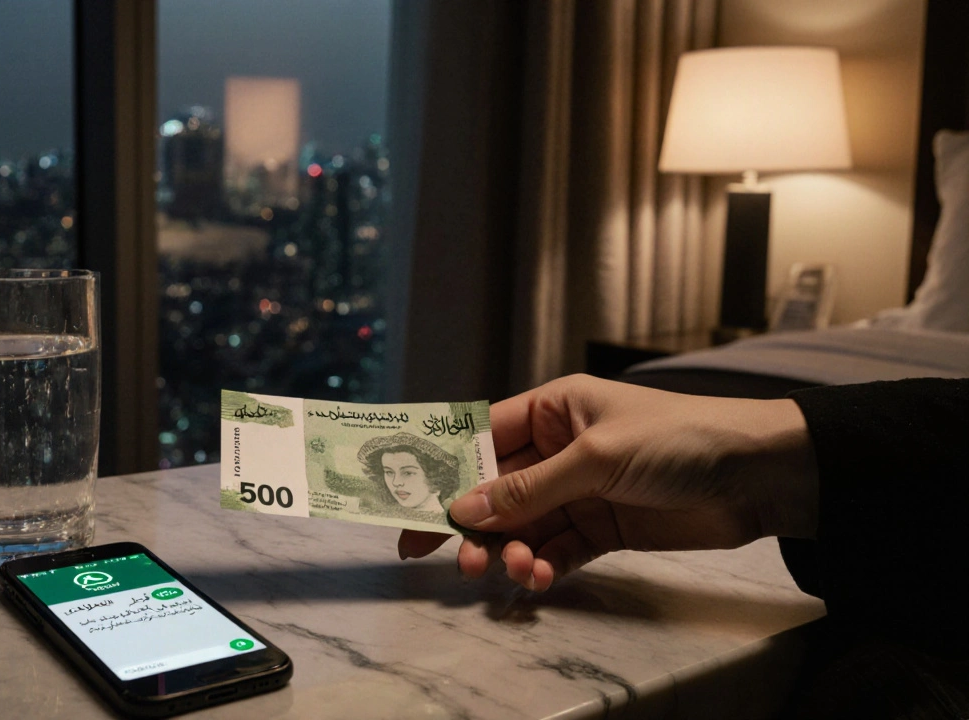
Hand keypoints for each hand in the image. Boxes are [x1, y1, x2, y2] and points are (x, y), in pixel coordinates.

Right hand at [397, 374, 817, 591]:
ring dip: (509, 551)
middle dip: (474, 524)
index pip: (481, 439)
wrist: (762, 475)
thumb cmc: (679, 439)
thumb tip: (461, 510)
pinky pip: (556, 548)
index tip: (407, 505)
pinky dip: (542, 566)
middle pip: (495, 490)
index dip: (443, 471)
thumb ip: (529, 488)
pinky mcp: (602, 528)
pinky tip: (538, 578)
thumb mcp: (597, 457)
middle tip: (457, 560)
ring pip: (522, 526)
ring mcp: (580, 490)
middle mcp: (558, 448)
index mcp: (551, 409)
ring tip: (513, 571)